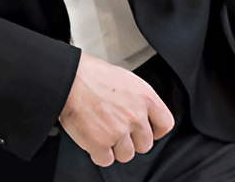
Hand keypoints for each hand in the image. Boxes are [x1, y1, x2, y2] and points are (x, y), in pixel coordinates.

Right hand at [59, 52, 174, 165]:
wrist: (69, 78)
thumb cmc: (91, 74)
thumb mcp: (124, 78)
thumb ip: (137, 98)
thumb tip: (141, 114)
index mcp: (144, 97)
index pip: (165, 124)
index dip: (156, 131)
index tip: (149, 132)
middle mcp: (135, 115)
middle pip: (145, 144)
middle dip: (132, 141)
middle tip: (117, 130)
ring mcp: (119, 131)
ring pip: (126, 155)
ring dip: (114, 148)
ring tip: (101, 131)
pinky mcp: (101, 144)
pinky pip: (106, 160)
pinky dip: (98, 153)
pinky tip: (92, 138)